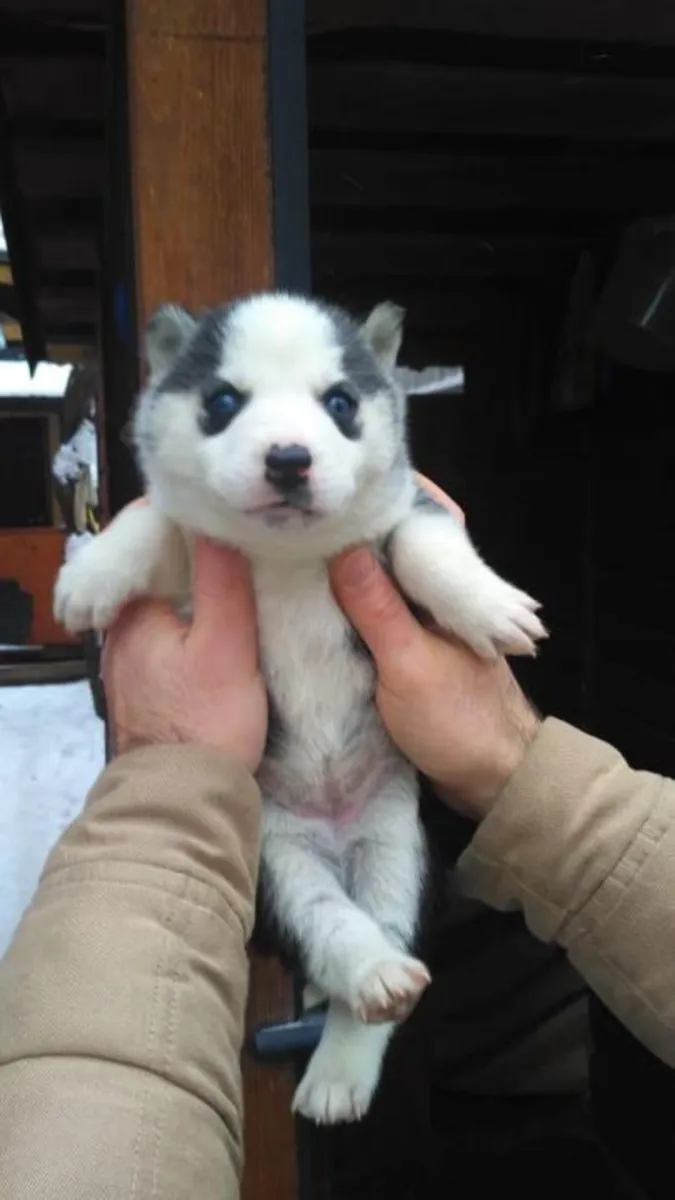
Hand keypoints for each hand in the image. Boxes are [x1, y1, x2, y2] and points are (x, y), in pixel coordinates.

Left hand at [101, 536, 267, 769]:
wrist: (183, 802)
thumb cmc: (205, 724)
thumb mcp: (226, 645)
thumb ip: (223, 582)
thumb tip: (221, 523)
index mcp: (131, 612)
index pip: (157, 543)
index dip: (198, 525)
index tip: (239, 519)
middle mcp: (120, 632)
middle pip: (163, 574)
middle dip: (203, 560)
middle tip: (251, 547)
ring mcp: (130, 663)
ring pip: (169, 608)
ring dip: (200, 595)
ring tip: (246, 582)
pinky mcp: (146, 690)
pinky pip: (171, 640)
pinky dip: (195, 629)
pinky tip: (228, 632)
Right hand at [329, 484, 539, 819]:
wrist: (489, 780)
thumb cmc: (458, 721)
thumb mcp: (408, 664)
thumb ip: (377, 608)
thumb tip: (341, 548)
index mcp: (451, 584)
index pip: (422, 516)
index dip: (385, 492)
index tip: (338, 474)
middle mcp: (438, 594)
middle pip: (396, 543)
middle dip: (356, 525)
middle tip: (302, 506)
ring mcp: (424, 621)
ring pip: (383, 577)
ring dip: (349, 562)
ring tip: (299, 539)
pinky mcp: (409, 647)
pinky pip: (376, 610)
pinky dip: (349, 600)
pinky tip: (314, 595)